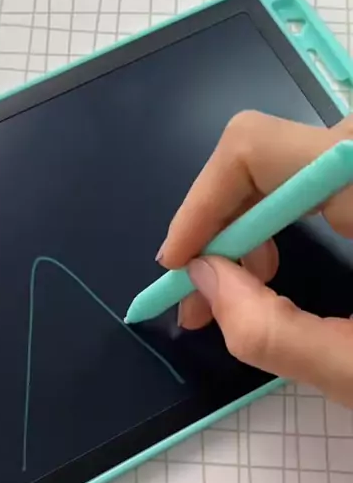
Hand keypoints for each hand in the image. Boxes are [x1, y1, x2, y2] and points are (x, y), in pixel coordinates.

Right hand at [158, 111, 352, 405]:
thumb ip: (273, 331)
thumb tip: (204, 281)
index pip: (251, 151)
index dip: (199, 207)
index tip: (177, 269)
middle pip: (259, 155)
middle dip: (216, 226)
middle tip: (197, 296)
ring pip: (280, 164)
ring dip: (242, 225)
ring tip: (235, 289)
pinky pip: (305, 174)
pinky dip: (274, 217)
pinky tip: (269, 262)